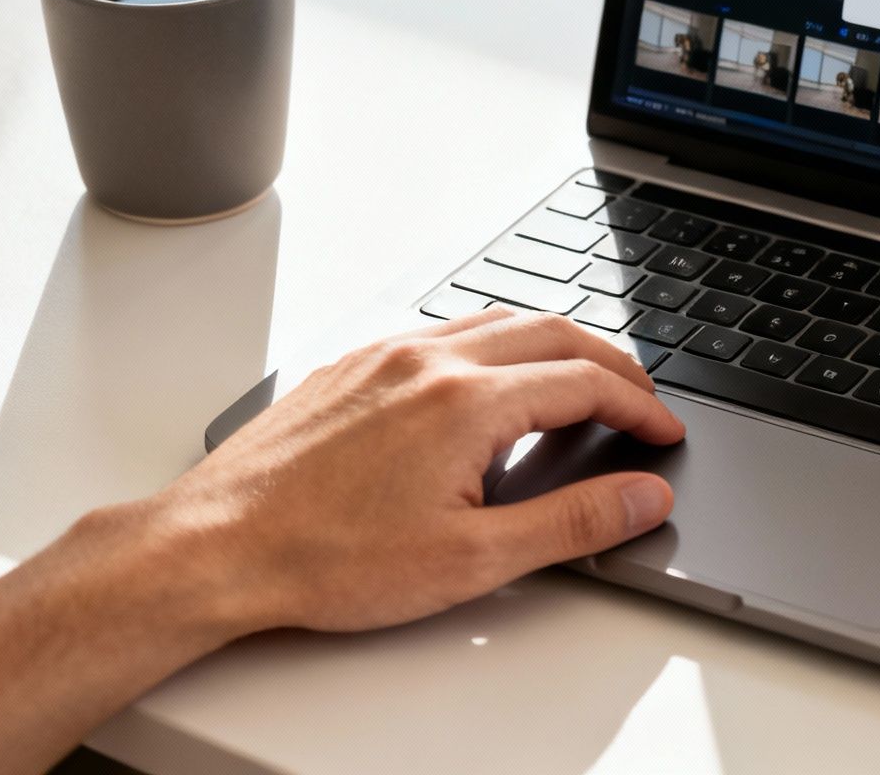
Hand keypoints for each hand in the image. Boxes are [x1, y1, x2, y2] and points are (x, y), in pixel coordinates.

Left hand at [140, 306, 685, 636]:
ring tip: (581, 382)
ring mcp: (384, 355)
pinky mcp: (351, 365)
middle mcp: (428, 359)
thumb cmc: (325, 559)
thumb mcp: (471, 559)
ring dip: (553, 344)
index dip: (639, 408)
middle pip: (552, 331)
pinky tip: (491, 381)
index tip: (662, 434)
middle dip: (610, 364)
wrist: (216, 548)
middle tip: (641, 401)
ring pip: (496, 320)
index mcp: (467, 401)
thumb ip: (572, 522)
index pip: (586, 383)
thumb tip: (641, 497)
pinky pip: (443, 329)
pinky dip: (493, 343)